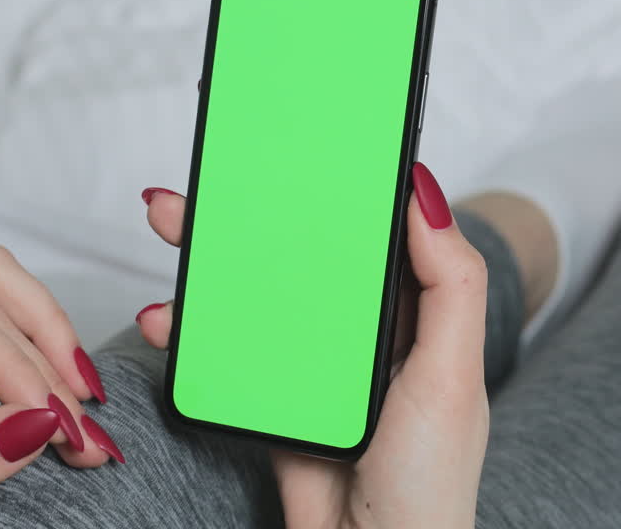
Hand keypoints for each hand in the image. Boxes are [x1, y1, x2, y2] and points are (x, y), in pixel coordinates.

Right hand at [138, 162, 487, 528]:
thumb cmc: (431, 482)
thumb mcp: (452, 375)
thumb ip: (450, 284)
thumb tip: (426, 192)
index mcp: (416, 312)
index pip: (380, 230)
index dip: (347, 184)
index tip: (310, 139)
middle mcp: (364, 329)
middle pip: (307, 251)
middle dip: (262, 211)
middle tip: (217, 176)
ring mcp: (315, 362)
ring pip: (260, 292)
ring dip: (214, 261)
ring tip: (174, 225)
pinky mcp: (273, 394)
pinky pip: (228, 350)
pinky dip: (194, 331)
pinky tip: (168, 318)